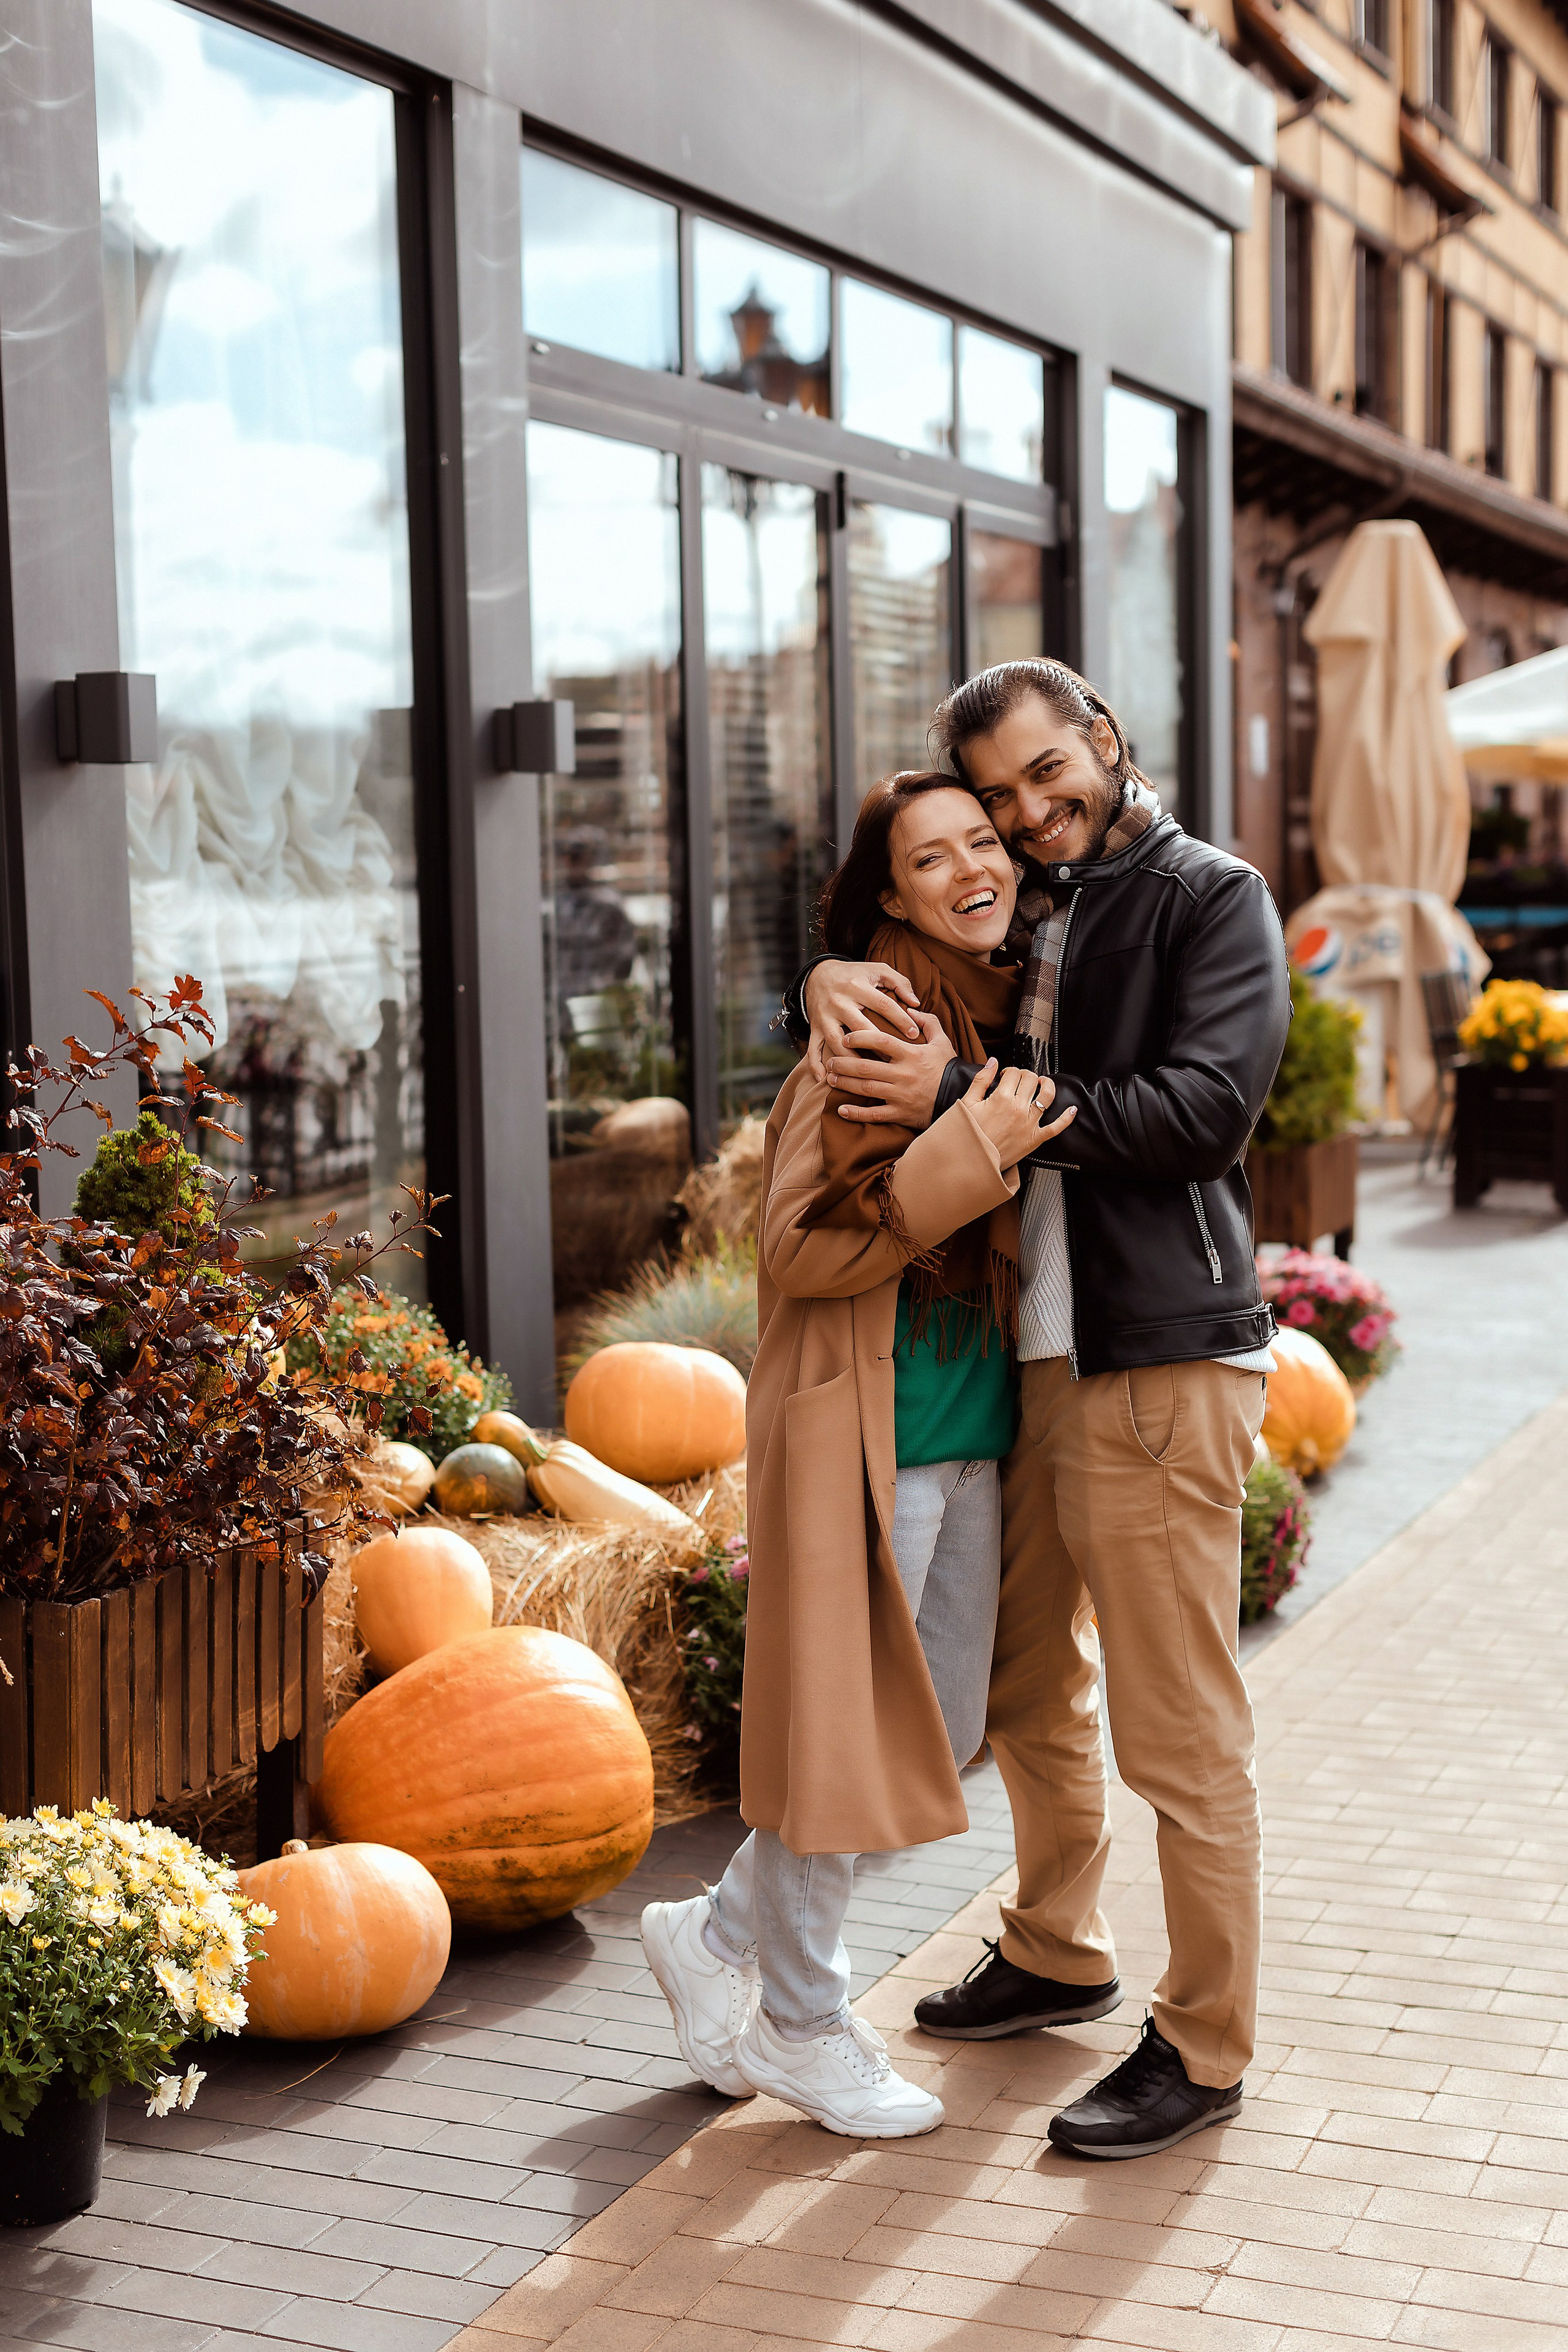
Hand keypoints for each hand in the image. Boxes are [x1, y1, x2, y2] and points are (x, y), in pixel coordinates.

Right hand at [805, 959, 921, 1081]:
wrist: (817, 975)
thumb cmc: (855, 974)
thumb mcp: (878, 970)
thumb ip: (900, 982)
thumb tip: (916, 1003)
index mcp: (857, 986)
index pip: (883, 1004)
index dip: (900, 1019)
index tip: (914, 1034)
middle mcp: (840, 1002)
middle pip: (860, 1026)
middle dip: (878, 1045)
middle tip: (894, 1059)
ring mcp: (825, 1016)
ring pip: (837, 1041)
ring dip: (850, 1059)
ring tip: (866, 1074)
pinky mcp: (815, 1027)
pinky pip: (813, 1048)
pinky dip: (815, 1064)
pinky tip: (824, 1078)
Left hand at [824, 1010, 955, 1130]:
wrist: (960, 1097)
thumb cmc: (948, 1067)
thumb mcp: (942, 1041)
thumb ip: (928, 1022)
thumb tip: (910, 1009)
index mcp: (911, 1055)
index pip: (881, 1042)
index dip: (860, 1038)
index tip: (846, 1037)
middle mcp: (903, 1075)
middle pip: (866, 1067)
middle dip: (844, 1064)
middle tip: (831, 1061)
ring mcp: (900, 1096)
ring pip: (866, 1089)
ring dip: (845, 1084)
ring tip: (830, 1079)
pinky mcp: (900, 1113)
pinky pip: (874, 1115)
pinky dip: (856, 1114)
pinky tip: (841, 1110)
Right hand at [964, 1062, 1076, 1170]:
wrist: (971, 1161)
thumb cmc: (967, 1134)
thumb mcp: (967, 1103)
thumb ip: (981, 1080)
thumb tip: (992, 1062)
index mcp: (1001, 1098)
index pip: (1013, 1073)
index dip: (1009, 1070)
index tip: (1005, 1076)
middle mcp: (1018, 1109)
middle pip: (1031, 1080)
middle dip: (1026, 1075)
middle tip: (1020, 1080)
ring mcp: (1029, 1124)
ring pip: (1047, 1096)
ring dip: (1047, 1085)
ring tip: (1043, 1083)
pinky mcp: (1035, 1139)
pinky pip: (1056, 1127)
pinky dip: (1066, 1118)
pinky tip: (1072, 1110)